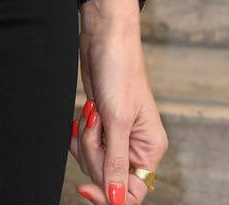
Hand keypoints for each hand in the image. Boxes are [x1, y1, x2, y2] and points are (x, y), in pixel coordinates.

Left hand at [69, 0, 168, 203]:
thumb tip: (117, 199)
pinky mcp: (101, 126)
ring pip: (93, 162)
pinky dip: (79, 135)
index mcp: (149, 150)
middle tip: (95, 122)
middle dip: (93, 153)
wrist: (103, 38)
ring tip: (91, 112)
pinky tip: (81, 117)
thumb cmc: (119, 71)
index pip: (132, 193)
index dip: (109, 194)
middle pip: (107, 178)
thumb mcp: (117, 120)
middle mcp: (136, 147)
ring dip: (85, 140)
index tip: (86, 188)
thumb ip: (116, 162)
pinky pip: (85, 147)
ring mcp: (117, 137)